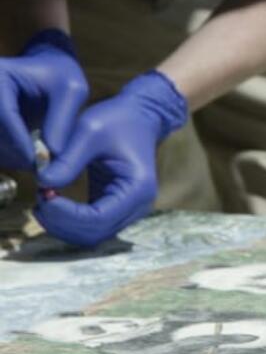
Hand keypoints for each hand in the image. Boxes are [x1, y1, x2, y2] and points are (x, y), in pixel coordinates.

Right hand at [0, 29, 87, 170]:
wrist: (47, 71)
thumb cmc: (62, 77)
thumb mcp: (72, 91)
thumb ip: (62, 120)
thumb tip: (51, 155)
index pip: (3, 114)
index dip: (18, 141)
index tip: (36, 161)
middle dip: (13, 152)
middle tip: (38, 167)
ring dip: (9, 157)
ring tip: (36, 164)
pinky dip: (7, 156)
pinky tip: (26, 159)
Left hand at [34, 70, 187, 247]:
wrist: (138, 118)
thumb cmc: (117, 120)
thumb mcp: (90, 132)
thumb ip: (67, 160)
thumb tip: (42, 184)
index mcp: (138, 188)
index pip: (98, 218)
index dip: (66, 215)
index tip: (43, 195)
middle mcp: (139, 206)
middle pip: (94, 234)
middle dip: (61, 222)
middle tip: (39, 198)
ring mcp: (129, 210)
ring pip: (91, 235)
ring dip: (63, 224)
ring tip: (44, 199)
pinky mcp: (117, 209)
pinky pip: (91, 227)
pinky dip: (69, 220)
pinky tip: (53, 202)